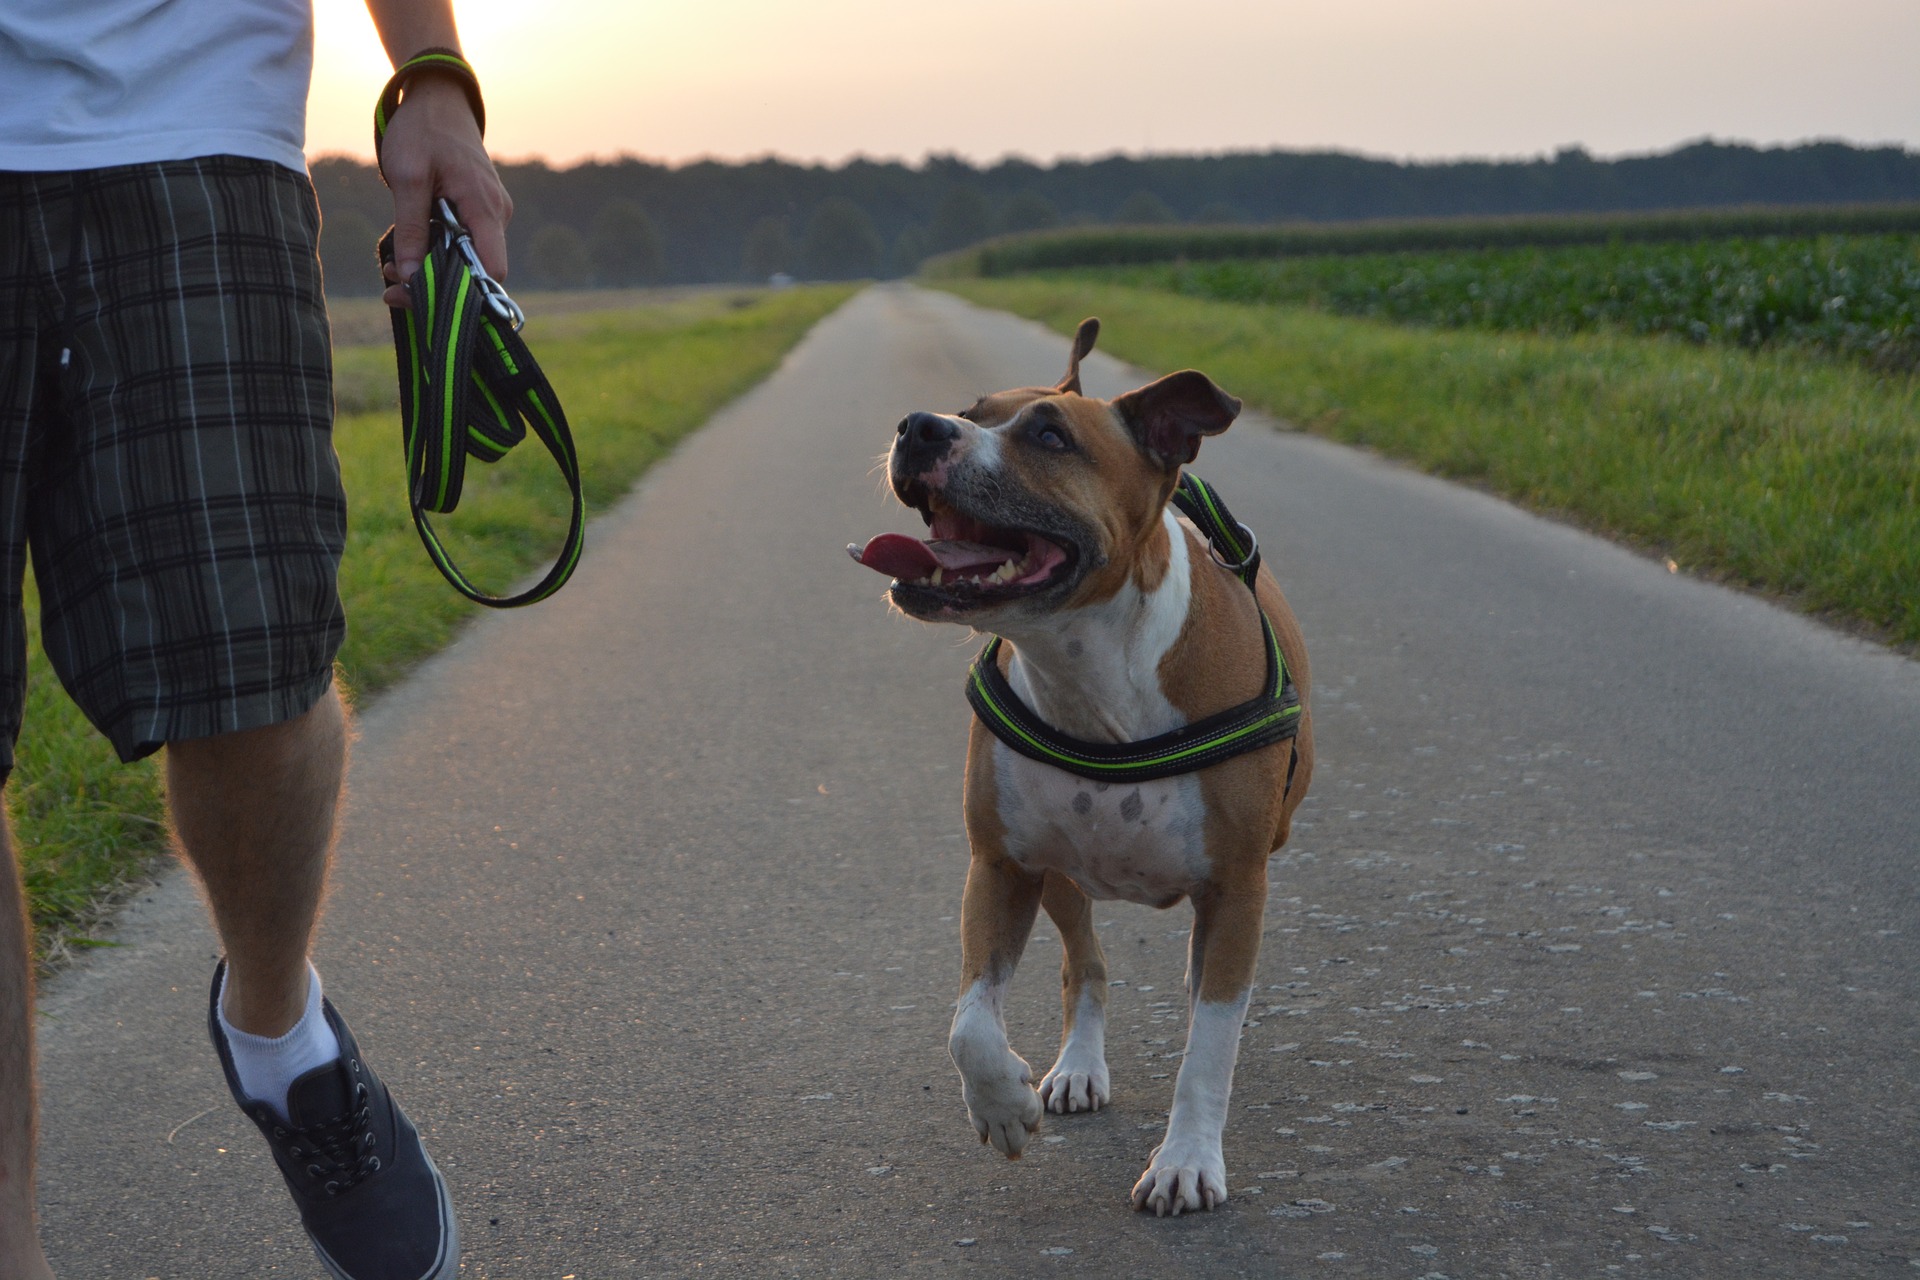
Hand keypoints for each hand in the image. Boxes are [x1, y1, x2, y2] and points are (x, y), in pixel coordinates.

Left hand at [377, 73, 511, 307]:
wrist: (437, 99)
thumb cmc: (422, 131)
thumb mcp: (407, 177)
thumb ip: (411, 229)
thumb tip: (412, 276)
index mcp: (485, 207)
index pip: (493, 270)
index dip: (467, 291)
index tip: (424, 295)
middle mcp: (497, 215)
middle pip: (477, 270)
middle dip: (436, 283)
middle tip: (392, 284)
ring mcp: (491, 214)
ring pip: (468, 259)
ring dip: (431, 267)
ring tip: (392, 265)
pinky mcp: (479, 212)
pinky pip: (463, 243)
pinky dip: (436, 252)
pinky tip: (408, 248)